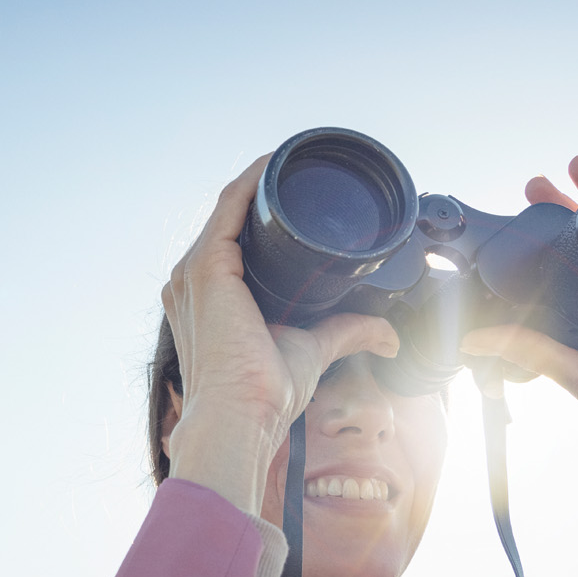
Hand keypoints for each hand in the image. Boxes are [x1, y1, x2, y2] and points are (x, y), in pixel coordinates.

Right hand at [162, 156, 398, 517]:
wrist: (241, 417)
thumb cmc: (262, 395)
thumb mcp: (311, 351)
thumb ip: (345, 334)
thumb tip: (387, 337)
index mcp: (206, 298)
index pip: (231, 240)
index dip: (260, 214)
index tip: (295, 195)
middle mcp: (190, 281)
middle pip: (228, 219)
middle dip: (263, 192)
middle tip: (303, 171)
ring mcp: (192, 273)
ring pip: (229, 207)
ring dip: (259, 180)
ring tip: (292, 159)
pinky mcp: (206, 267)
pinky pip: (230, 207)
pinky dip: (252, 183)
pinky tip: (275, 164)